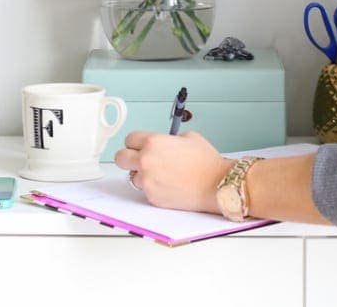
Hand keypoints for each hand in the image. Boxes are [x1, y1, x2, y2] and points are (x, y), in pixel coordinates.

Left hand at [115, 130, 233, 213]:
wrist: (216, 184)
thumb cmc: (205, 161)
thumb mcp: (188, 137)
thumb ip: (169, 139)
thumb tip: (164, 144)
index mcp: (152, 142)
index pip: (129, 139)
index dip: (136, 142)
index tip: (140, 145)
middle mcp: (146, 162)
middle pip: (120, 158)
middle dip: (128, 157)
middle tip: (138, 159)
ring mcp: (148, 182)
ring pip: (133, 176)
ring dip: (142, 174)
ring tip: (161, 174)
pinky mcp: (153, 198)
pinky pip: (145, 191)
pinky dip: (153, 188)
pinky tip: (169, 184)